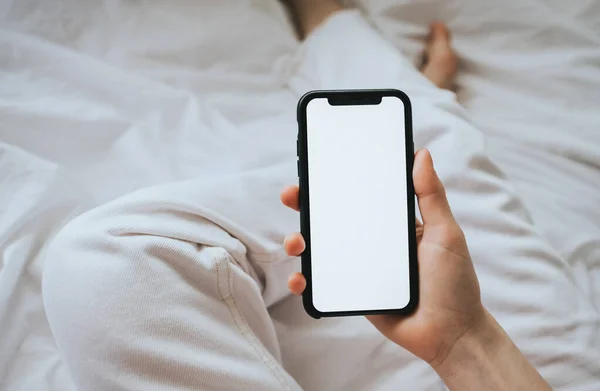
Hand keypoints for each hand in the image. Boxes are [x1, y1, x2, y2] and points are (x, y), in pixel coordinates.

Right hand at [280, 149, 485, 367]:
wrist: (450, 334)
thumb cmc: (454, 283)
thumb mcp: (445, 234)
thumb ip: (431, 196)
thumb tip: (422, 154)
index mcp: (392, 224)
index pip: (359, 197)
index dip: (337, 183)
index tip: (317, 169)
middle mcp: (372, 243)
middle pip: (332, 220)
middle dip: (307, 206)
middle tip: (292, 196)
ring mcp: (360, 268)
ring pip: (322, 250)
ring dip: (300, 241)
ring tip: (295, 242)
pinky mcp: (353, 292)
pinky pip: (323, 283)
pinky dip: (306, 280)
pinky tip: (300, 278)